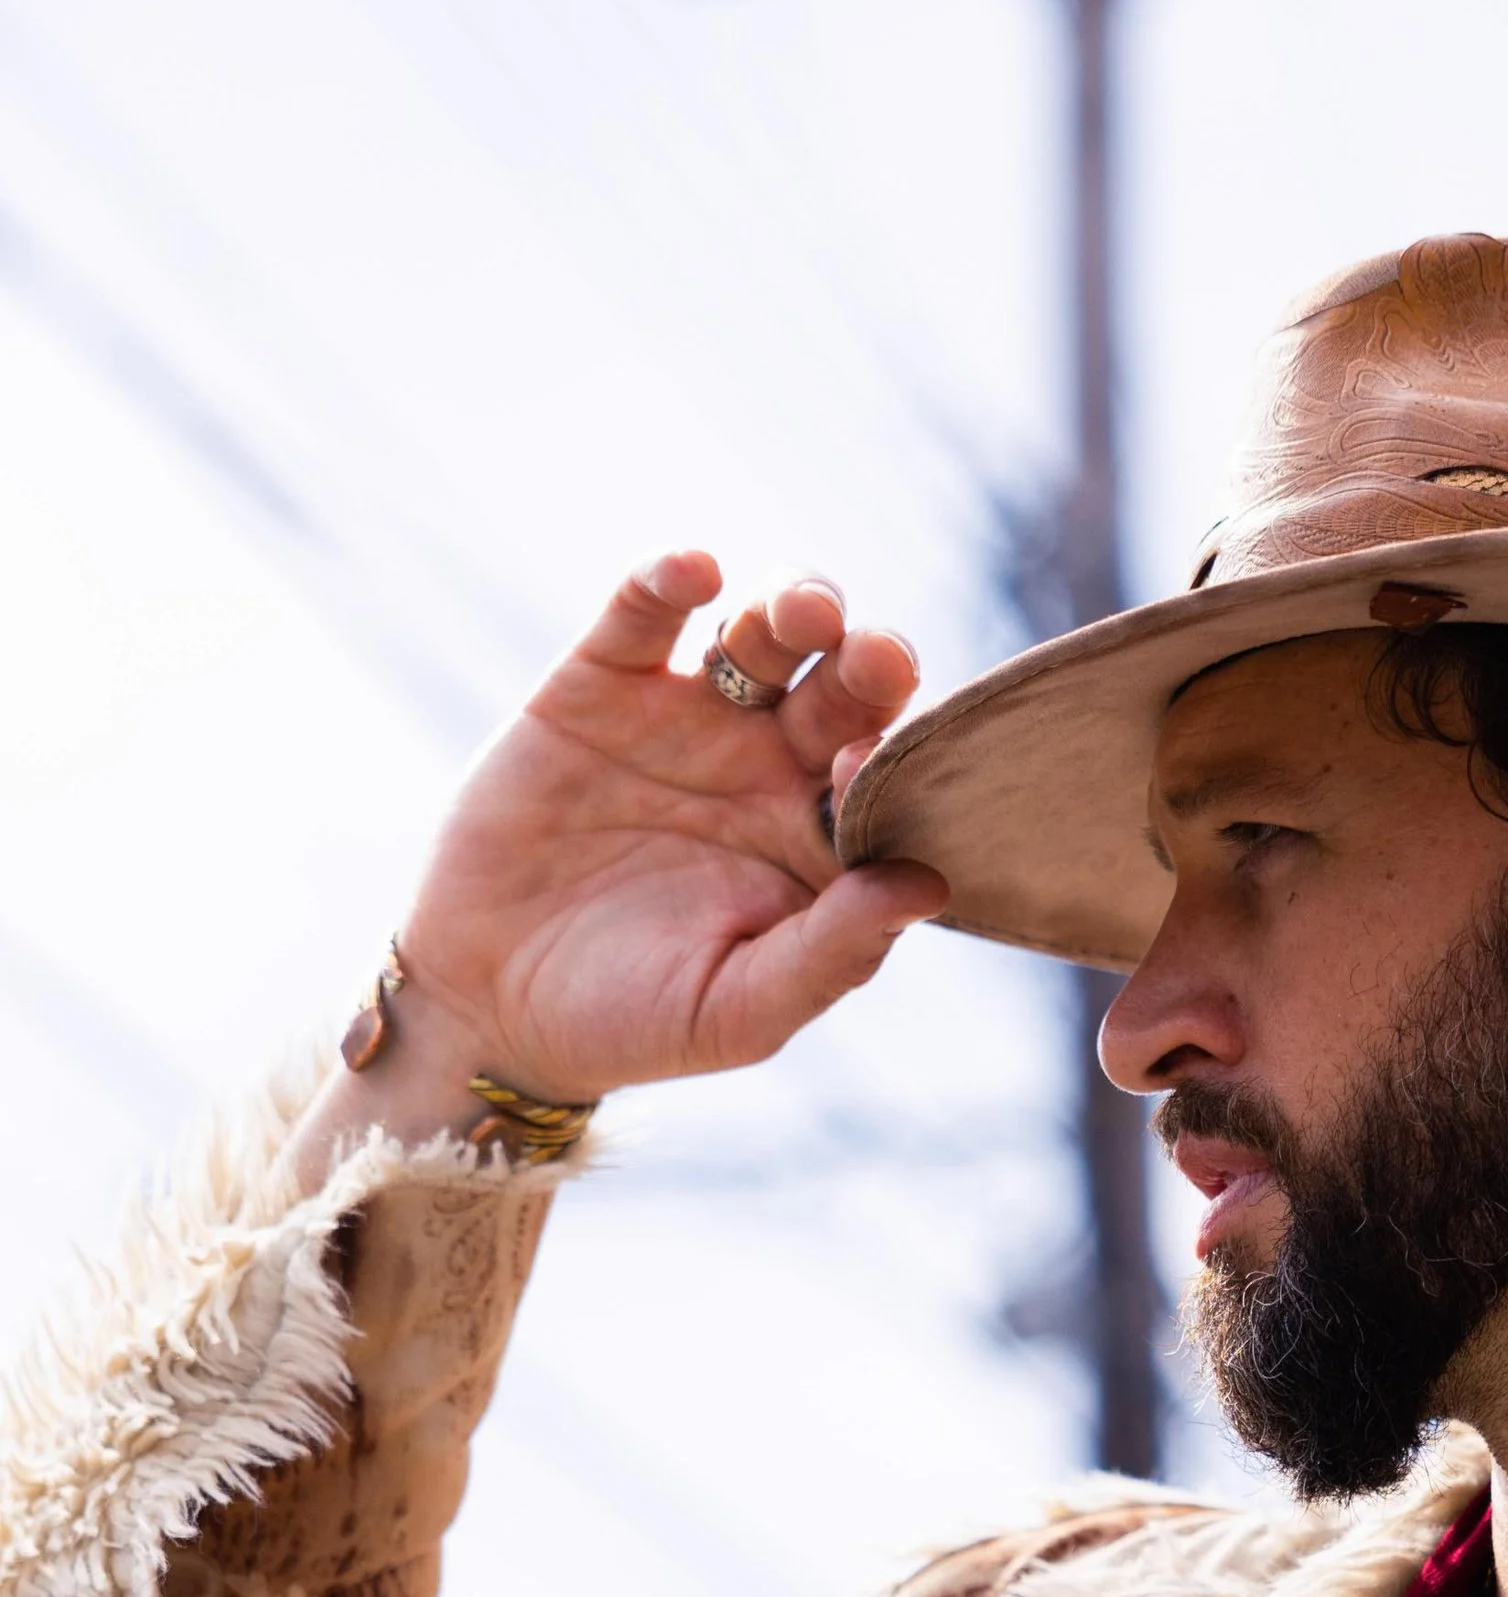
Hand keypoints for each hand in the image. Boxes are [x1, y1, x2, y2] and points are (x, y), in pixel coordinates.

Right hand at [373, 552, 946, 1109]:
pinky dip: (667, 581)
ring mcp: (687, 719)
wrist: (490, 1005)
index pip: (883, 778)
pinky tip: (694, 572)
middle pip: (842, 687)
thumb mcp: (739, 1011)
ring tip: (797, 614)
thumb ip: (833, 954)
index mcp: (817, 842)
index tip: (870, 764)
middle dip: (865, 660)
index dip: (892, 759)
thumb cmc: (632, 1024)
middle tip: (872, 655)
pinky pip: (642, 614)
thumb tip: (928, 885)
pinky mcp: (599, 687)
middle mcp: (768, 768)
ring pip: (760, 634)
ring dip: (791, 606)